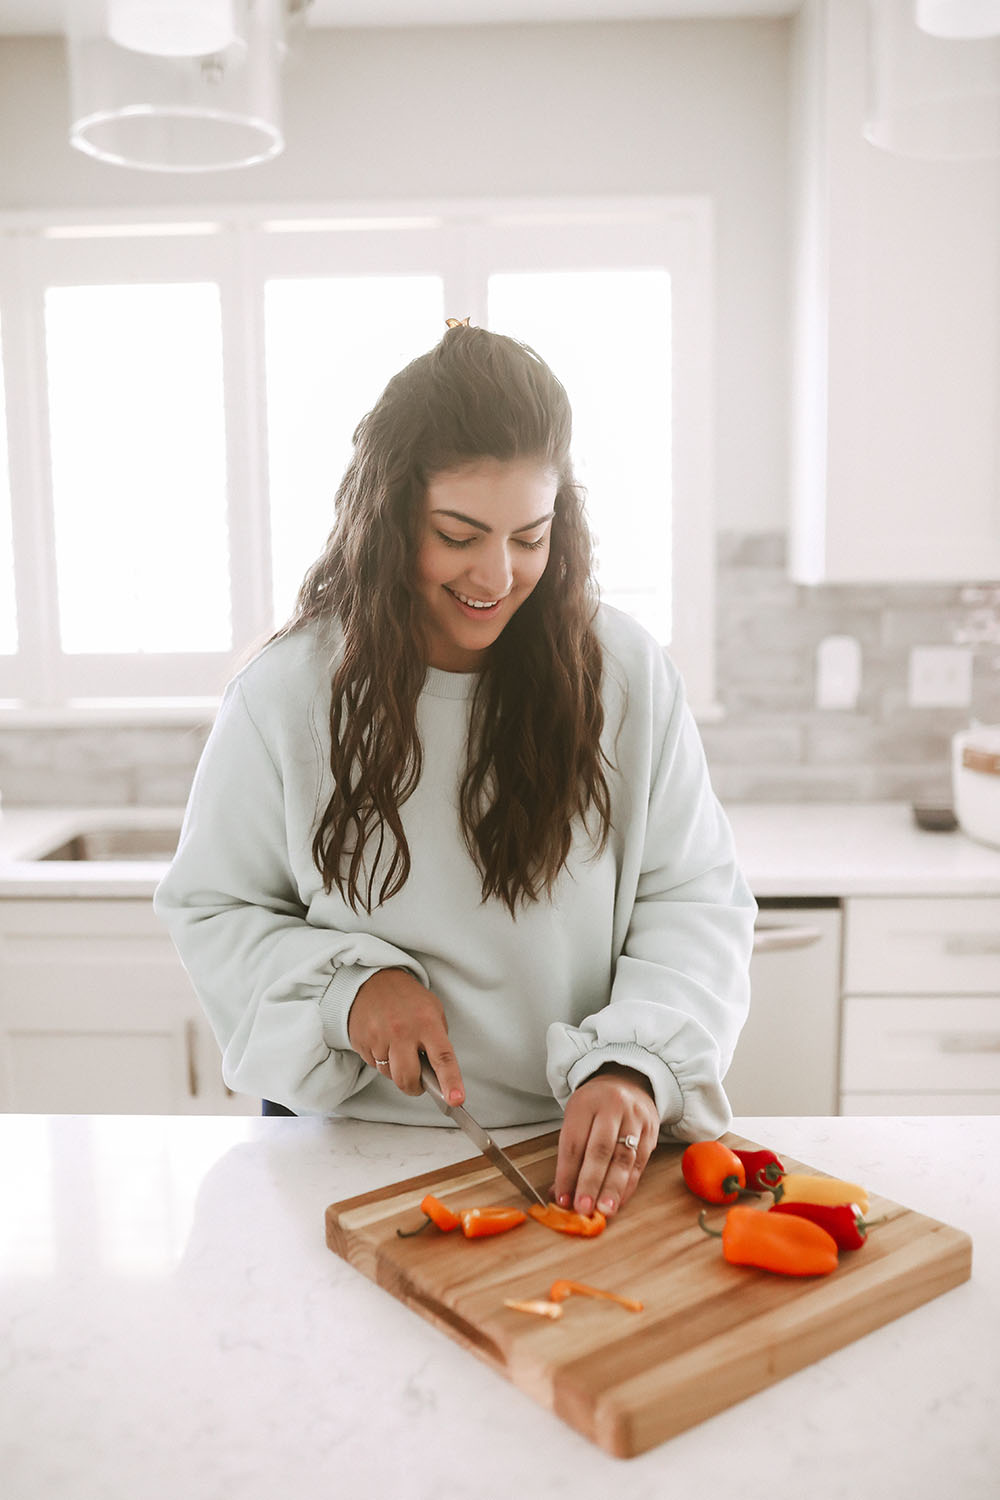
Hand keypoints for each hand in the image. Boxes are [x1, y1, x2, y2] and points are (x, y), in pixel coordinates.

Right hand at [347, 967, 464, 1105]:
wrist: (370, 980)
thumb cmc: (406, 998)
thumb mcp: (432, 1010)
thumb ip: (437, 1040)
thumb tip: (438, 1073)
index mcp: (426, 1023)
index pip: (443, 1058)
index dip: (450, 1082)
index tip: (456, 1100)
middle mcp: (402, 1031)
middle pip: (408, 1078)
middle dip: (414, 1087)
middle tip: (418, 1080)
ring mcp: (379, 1037)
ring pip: (390, 1075)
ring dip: (396, 1070)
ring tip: (397, 1046)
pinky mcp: (362, 1042)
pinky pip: (374, 1065)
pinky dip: (381, 1060)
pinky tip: (383, 1041)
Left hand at [551, 1063, 658, 1218]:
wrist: (628, 1081)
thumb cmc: (596, 1105)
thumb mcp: (576, 1118)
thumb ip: (570, 1155)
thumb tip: (561, 1194)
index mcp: (586, 1103)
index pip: (574, 1142)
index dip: (567, 1174)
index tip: (562, 1198)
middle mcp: (612, 1108)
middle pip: (600, 1149)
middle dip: (590, 1182)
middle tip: (583, 1207)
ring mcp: (635, 1118)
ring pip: (624, 1158)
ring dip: (613, 1188)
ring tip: (604, 1210)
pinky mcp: (651, 1131)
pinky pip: (640, 1162)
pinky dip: (628, 1185)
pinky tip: (619, 1201)